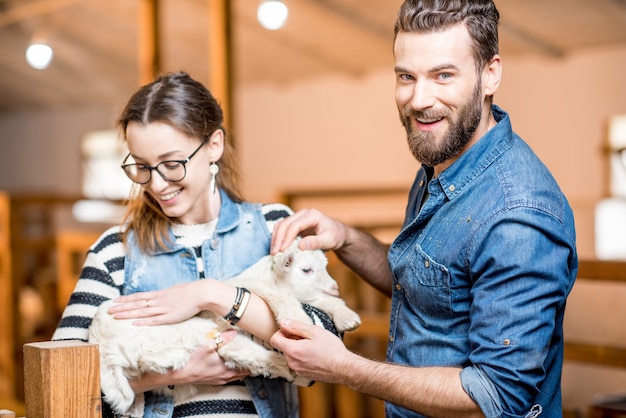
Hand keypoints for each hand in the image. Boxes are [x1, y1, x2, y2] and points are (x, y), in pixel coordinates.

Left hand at [108, 281, 211, 325]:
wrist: (201, 293)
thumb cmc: (189, 291)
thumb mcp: (174, 290)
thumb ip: (164, 295)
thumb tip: (158, 296)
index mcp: (159, 294)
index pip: (138, 297)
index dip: (126, 299)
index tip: (114, 301)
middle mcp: (158, 301)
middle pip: (137, 304)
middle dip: (122, 308)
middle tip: (108, 310)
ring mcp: (164, 309)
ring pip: (142, 312)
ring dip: (128, 314)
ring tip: (116, 317)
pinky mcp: (170, 317)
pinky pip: (154, 320)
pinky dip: (143, 322)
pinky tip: (133, 324)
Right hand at [129, 329, 248, 391]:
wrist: (176, 374)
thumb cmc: (191, 361)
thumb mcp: (207, 346)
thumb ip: (222, 339)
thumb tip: (234, 331)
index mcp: (227, 370)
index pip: (248, 367)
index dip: (255, 360)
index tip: (261, 352)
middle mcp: (226, 377)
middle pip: (244, 371)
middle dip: (249, 362)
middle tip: (255, 351)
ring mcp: (220, 379)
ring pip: (237, 373)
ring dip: (241, 366)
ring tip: (245, 355)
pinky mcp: (214, 380)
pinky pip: (229, 375)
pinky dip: (233, 368)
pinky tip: (230, 361)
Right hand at [270, 208, 347, 253]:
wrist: (338, 233)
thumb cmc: (336, 236)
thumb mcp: (329, 241)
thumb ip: (316, 242)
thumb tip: (301, 246)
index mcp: (313, 215)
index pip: (295, 225)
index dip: (287, 237)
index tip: (282, 250)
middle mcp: (303, 214)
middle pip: (285, 223)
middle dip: (278, 238)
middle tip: (274, 253)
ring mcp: (298, 217)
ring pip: (281, 225)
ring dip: (275, 238)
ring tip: (273, 252)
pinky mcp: (295, 223)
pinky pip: (282, 228)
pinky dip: (277, 237)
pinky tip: (276, 248)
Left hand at [270, 318, 350, 384]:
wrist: (343, 368)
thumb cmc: (331, 349)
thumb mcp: (314, 331)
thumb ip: (296, 326)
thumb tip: (283, 322)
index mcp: (293, 350)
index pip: (274, 339)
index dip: (281, 331)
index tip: (292, 329)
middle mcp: (292, 363)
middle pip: (282, 347)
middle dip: (291, 339)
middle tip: (307, 336)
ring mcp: (297, 370)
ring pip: (290, 355)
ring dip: (297, 348)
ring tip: (313, 345)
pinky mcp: (303, 375)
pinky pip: (297, 362)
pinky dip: (301, 356)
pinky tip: (315, 353)